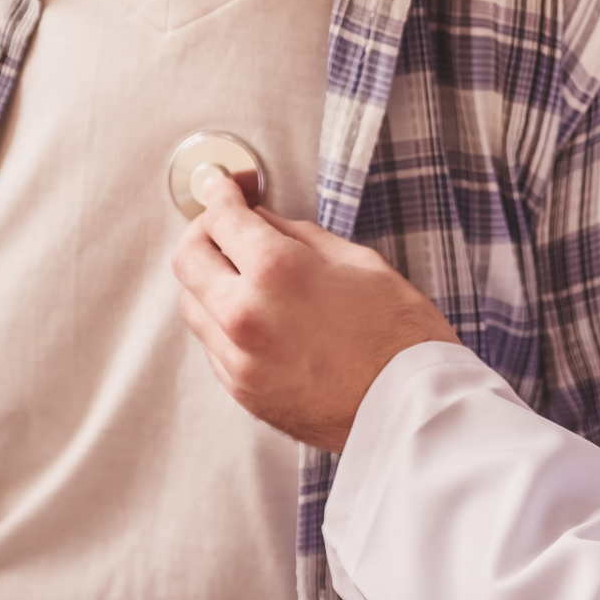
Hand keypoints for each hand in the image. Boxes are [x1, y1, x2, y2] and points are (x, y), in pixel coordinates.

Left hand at [173, 175, 459, 451]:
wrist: (412, 410)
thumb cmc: (399, 334)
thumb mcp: (357, 261)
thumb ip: (297, 236)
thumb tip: (261, 222)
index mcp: (277, 271)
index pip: (221, 217)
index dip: (222, 193)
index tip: (226, 188)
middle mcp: (245, 315)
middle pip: (187, 258)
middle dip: (204, 232)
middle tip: (227, 225)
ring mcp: (239, 359)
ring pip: (192, 304)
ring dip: (210, 281)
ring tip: (244, 274)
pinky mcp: (242, 391)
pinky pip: (212, 345)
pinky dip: (224, 322)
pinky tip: (258, 316)